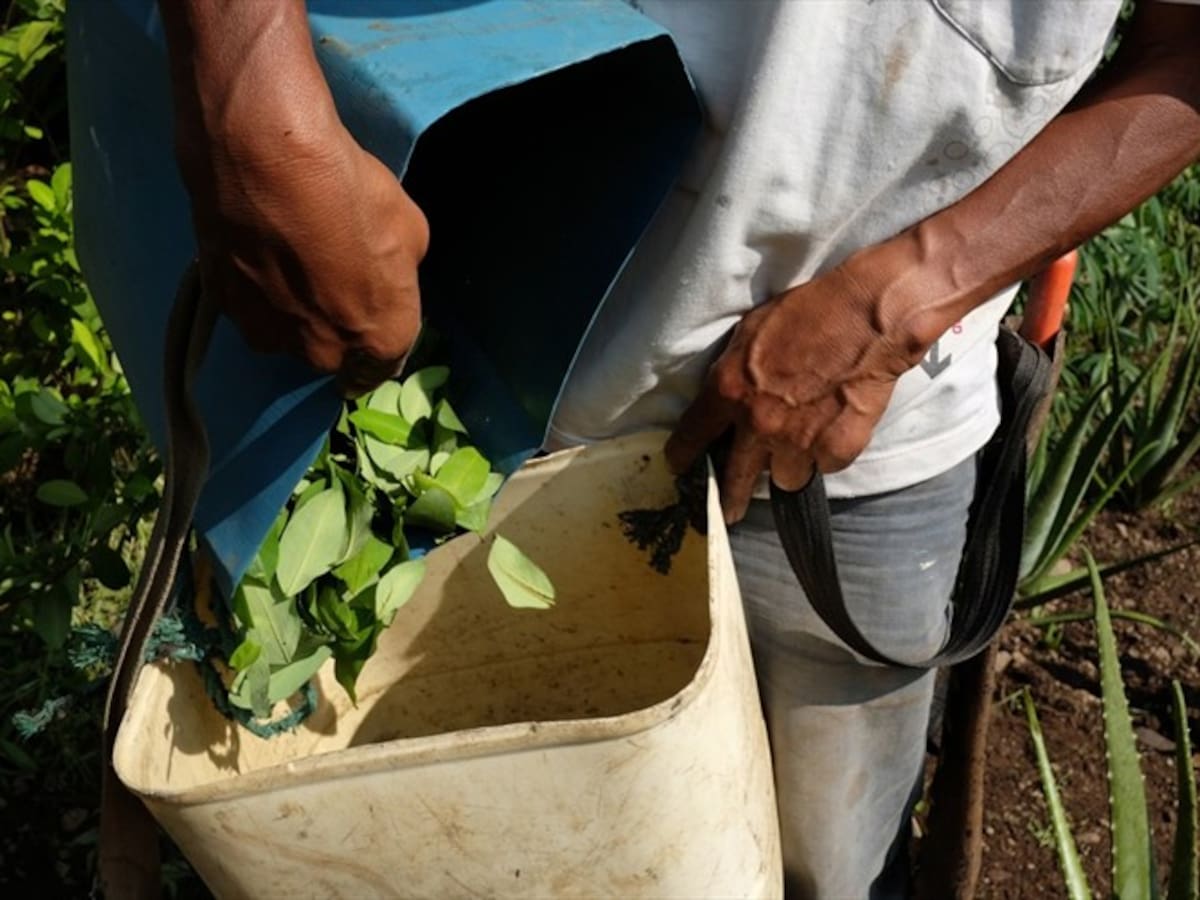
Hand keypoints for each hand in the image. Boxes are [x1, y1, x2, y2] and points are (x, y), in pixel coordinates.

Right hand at [183, 120, 428, 395]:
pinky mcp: (225, 308)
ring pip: (286, 335)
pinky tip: (257, 253)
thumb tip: (382, 274)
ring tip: (288, 263)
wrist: (265, 161)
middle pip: (331, 353)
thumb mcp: (409, 229)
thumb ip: (398, 270)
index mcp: (380, 338)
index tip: (368, 339)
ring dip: (290, 312)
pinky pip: (249, 308)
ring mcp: (269, 334)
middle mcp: (324, 351)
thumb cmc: (349, 191)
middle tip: (328, 284)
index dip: (376, 353)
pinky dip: (254, 289)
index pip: (380, 369)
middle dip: (333, 329)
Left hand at [665, 258, 925, 524]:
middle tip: (727, 512)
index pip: (691, 438)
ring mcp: (798, 442)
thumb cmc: (808, 311)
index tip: (681, 467)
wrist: (868, 316)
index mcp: (728, 391)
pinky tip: (834, 427)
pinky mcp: (837, 451)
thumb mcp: (750, 332)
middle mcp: (758, 425)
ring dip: (787, 466)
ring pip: (783, 478)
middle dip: (728, 500)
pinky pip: (823, 466)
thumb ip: (732, 373)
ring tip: (799, 444)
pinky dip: (826, 454)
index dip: (683, 457)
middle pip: (734, 480)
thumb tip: (723, 399)